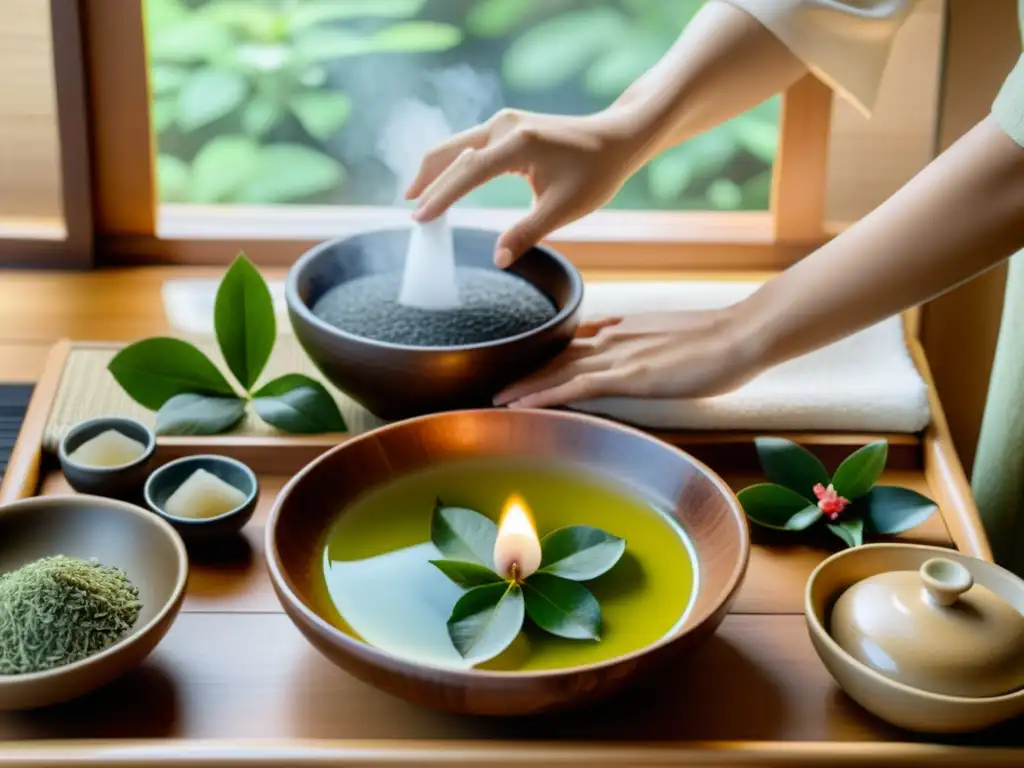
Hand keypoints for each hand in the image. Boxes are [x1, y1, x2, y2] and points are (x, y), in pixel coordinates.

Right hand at [406, 107, 643, 266]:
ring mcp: (504, 121)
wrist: (616, 138)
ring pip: (455, 146)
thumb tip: (498, 259)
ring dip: (434, 170)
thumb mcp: (564, 209)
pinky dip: (449, 164)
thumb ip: (527, 233)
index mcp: (518, 144)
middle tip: (409, 213)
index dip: (441, 197)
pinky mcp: (506, 125)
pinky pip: (467, 145)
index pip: (467, 173)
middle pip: (450, 152)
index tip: (419, 219)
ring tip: (415, 199)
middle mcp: (505, 126)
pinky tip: (440, 182)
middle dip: (426, 181)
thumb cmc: (595, 173)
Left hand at [494, 308, 763, 408]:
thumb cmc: (721, 340)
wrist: (742, 334)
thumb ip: (651, 345)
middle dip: (527, 372)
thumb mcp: (676, 338)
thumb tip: (643, 356)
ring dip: (525, 385)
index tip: (526, 367)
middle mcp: (613, 338)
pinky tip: (522, 405)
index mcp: (624, 329)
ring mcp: (618, 356)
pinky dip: (544, 395)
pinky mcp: (627, 375)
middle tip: (497, 386)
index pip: (575, 344)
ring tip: (497, 399)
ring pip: (557, 370)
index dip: (548, 358)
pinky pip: (574, 386)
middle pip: (557, 356)